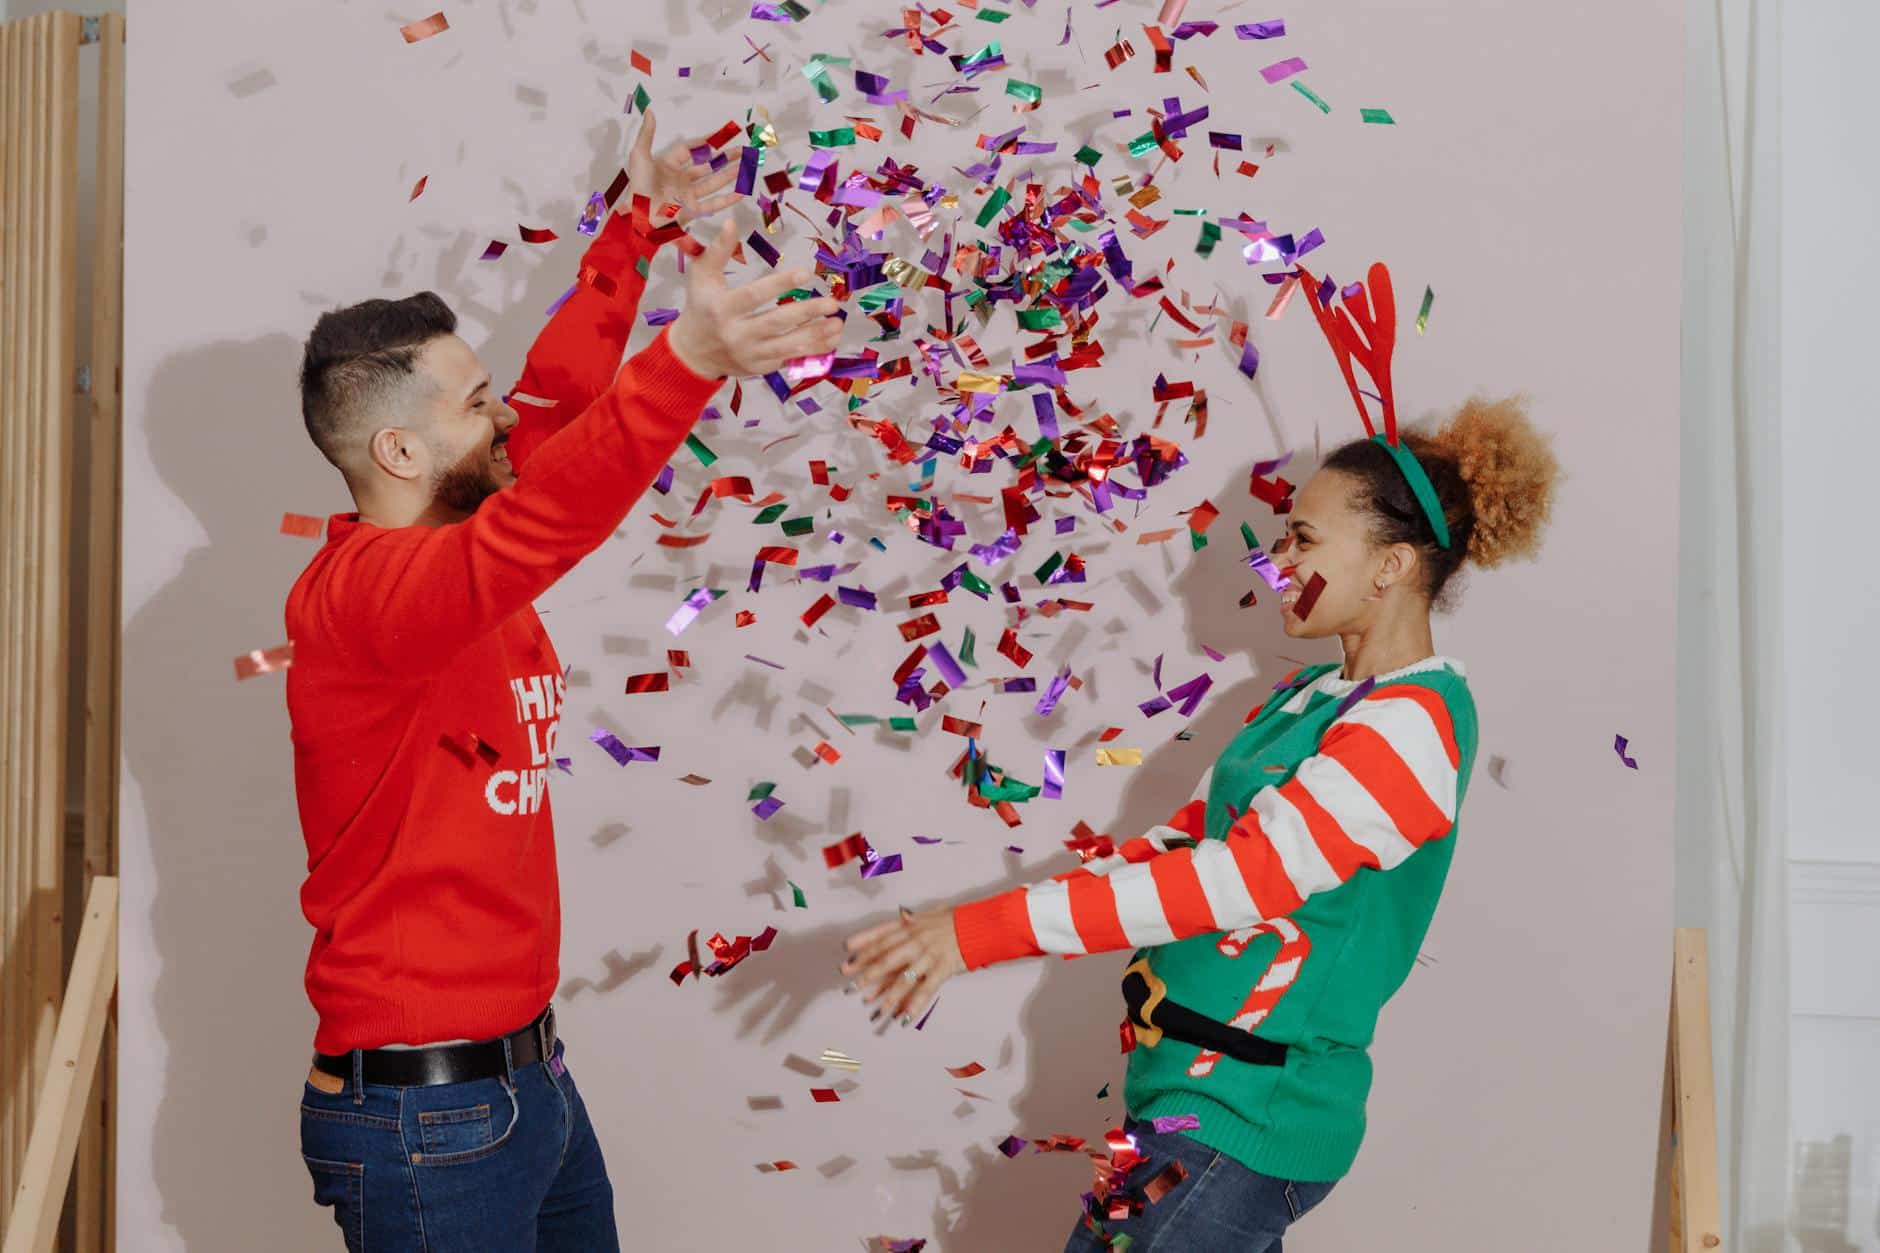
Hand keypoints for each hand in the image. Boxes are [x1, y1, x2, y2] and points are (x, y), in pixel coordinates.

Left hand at [628, 110, 744, 228]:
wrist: (637, 217)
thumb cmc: (637, 186)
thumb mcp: (639, 156)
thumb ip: (647, 134)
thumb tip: (650, 112)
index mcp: (669, 165)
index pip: (691, 150)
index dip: (705, 142)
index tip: (721, 135)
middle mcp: (681, 179)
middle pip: (707, 166)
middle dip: (725, 158)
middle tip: (742, 150)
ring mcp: (688, 196)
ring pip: (714, 183)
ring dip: (730, 174)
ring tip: (746, 165)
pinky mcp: (692, 211)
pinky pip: (713, 204)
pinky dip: (728, 199)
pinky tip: (741, 192)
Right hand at [666, 218, 842, 379]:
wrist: (693, 354)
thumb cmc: (700, 307)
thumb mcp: (701, 276)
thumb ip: (717, 250)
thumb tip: (732, 222)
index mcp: (721, 308)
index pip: (754, 296)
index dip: (781, 284)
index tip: (806, 273)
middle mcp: (736, 334)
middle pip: (776, 323)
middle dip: (807, 313)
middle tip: (832, 303)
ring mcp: (750, 354)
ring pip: (787, 346)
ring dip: (816, 335)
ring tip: (837, 323)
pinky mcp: (760, 368)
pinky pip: (790, 359)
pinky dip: (813, 351)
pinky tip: (830, 339)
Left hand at [840, 906, 965, 1025]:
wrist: (980, 925)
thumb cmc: (953, 920)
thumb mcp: (928, 915)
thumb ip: (909, 922)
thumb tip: (896, 921)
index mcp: (910, 926)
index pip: (881, 935)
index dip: (862, 944)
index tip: (846, 953)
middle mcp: (916, 940)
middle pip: (886, 958)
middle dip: (865, 974)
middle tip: (848, 986)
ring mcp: (929, 955)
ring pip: (903, 979)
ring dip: (886, 996)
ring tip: (872, 1010)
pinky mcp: (944, 969)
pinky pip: (926, 990)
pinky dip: (914, 1005)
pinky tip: (903, 1019)